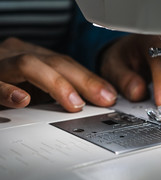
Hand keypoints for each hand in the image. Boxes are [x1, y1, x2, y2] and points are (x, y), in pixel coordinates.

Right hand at [0, 38, 116, 111]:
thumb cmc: (7, 84)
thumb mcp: (37, 87)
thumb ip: (60, 91)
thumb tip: (96, 100)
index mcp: (34, 57)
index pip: (68, 64)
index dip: (91, 79)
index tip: (110, 96)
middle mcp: (17, 56)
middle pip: (56, 62)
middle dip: (83, 81)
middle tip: (102, 99)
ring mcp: (0, 66)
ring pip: (29, 65)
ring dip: (56, 84)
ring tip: (74, 103)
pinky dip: (8, 91)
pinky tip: (23, 100)